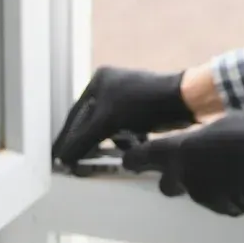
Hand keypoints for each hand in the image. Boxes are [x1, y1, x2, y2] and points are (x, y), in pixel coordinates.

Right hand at [52, 66, 195, 167]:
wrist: (184, 100)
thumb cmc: (145, 103)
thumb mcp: (107, 122)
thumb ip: (82, 140)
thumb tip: (63, 158)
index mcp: (99, 81)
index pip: (76, 114)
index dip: (67, 137)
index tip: (59, 156)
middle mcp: (111, 85)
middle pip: (92, 121)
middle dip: (90, 142)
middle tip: (79, 162)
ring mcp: (128, 96)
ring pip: (110, 126)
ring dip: (111, 142)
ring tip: (111, 154)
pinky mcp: (143, 107)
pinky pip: (127, 128)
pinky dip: (127, 140)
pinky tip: (131, 148)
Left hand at [121, 111, 243, 215]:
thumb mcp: (221, 123)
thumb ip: (203, 134)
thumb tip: (204, 137)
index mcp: (179, 151)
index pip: (142, 157)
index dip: (134, 159)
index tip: (128, 160)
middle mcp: (184, 177)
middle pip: (165, 184)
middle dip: (171, 177)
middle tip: (186, 166)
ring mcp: (202, 197)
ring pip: (192, 192)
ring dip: (201, 184)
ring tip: (225, 170)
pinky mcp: (220, 210)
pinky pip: (214, 201)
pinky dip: (220, 194)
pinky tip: (238, 182)